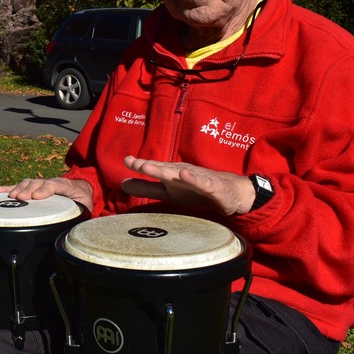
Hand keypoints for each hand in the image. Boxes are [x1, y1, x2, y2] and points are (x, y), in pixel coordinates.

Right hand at [0, 177, 93, 212]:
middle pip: (37, 182)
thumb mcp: (85, 208)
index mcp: (66, 186)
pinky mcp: (33, 188)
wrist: (81, 188)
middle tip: (21, 197)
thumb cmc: (82, 200)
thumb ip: (81, 215)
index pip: (54, 184)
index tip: (36, 196)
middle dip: (28, 189)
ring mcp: (41, 184)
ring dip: (18, 188)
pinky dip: (8, 188)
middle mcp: (51, 182)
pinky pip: (20, 186)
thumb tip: (75, 229)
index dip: (45, 189)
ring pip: (28, 183)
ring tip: (11, 197)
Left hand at [120, 155, 254, 215]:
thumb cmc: (196, 191)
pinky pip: (202, 183)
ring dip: (165, 170)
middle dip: (149, 166)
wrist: (231, 192)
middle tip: (133, 162)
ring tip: (149, 168)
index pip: (153, 170)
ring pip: (179, 174)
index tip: (126, 161)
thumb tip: (122, 184)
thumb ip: (146, 189)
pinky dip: (193, 178)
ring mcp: (197, 179)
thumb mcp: (169, 192)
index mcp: (170, 176)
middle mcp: (181, 174)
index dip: (139, 165)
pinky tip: (184, 175)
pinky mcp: (212, 186)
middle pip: (163, 169)